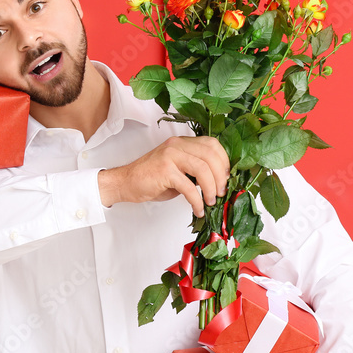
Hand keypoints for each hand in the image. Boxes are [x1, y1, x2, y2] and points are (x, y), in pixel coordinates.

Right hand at [97, 136, 230, 216]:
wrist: (126, 182)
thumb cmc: (152, 179)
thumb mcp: (178, 170)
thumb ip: (196, 170)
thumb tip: (219, 183)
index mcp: (183, 142)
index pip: (212, 144)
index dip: (224, 161)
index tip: (226, 179)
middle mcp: (177, 145)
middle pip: (210, 155)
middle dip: (221, 176)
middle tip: (221, 193)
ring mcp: (170, 156)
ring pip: (202, 169)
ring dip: (211, 188)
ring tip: (210, 201)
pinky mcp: (164, 170)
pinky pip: (188, 186)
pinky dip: (196, 201)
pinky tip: (198, 209)